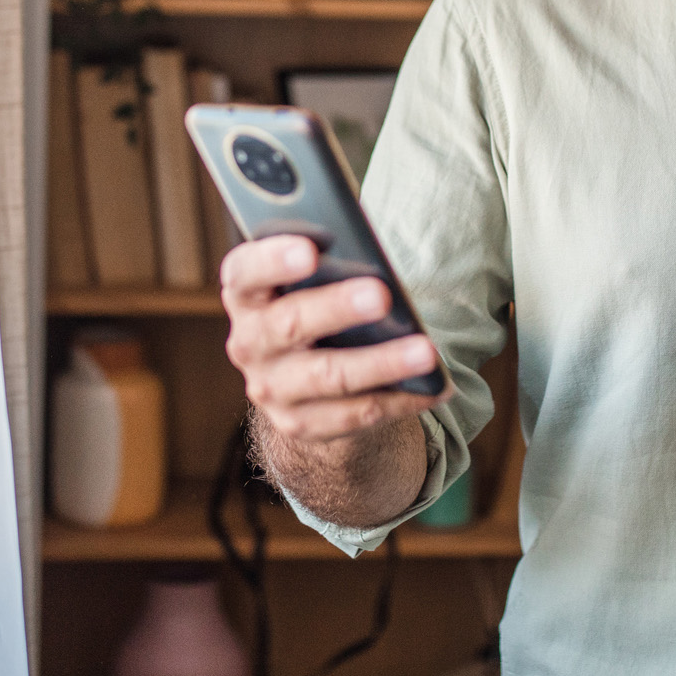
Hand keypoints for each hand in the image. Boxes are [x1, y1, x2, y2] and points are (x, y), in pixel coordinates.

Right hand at [221, 235, 442, 444]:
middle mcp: (249, 343)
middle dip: (337, 308)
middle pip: (289, 324)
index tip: (310, 250)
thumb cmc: (316, 304)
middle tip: (382, 295)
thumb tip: (372, 258)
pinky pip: (353, 414)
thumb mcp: (308, 281)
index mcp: (246, 295)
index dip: (272, 260)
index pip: (244, 272)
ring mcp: (271, 388)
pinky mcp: (299, 425)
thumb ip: (327, 263)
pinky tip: (432, 387)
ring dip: (380, 363)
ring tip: (425, 351)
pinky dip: (397, 400)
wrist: (302, 379)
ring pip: (328, 376)